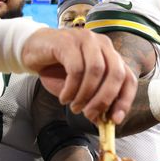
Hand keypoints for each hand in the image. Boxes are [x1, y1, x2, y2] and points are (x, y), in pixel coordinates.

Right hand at [21, 28, 136, 123]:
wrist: (31, 50)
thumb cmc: (56, 69)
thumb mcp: (78, 88)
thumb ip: (92, 100)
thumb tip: (104, 121)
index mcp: (110, 55)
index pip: (128, 77)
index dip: (125, 100)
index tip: (115, 120)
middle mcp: (102, 44)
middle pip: (115, 73)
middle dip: (104, 99)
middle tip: (90, 115)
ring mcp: (85, 39)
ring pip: (96, 71)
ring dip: (85, 95)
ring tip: (74, 107)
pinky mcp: (67, 41)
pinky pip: (76, 69)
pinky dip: (71, 88)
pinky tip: (64, 97)